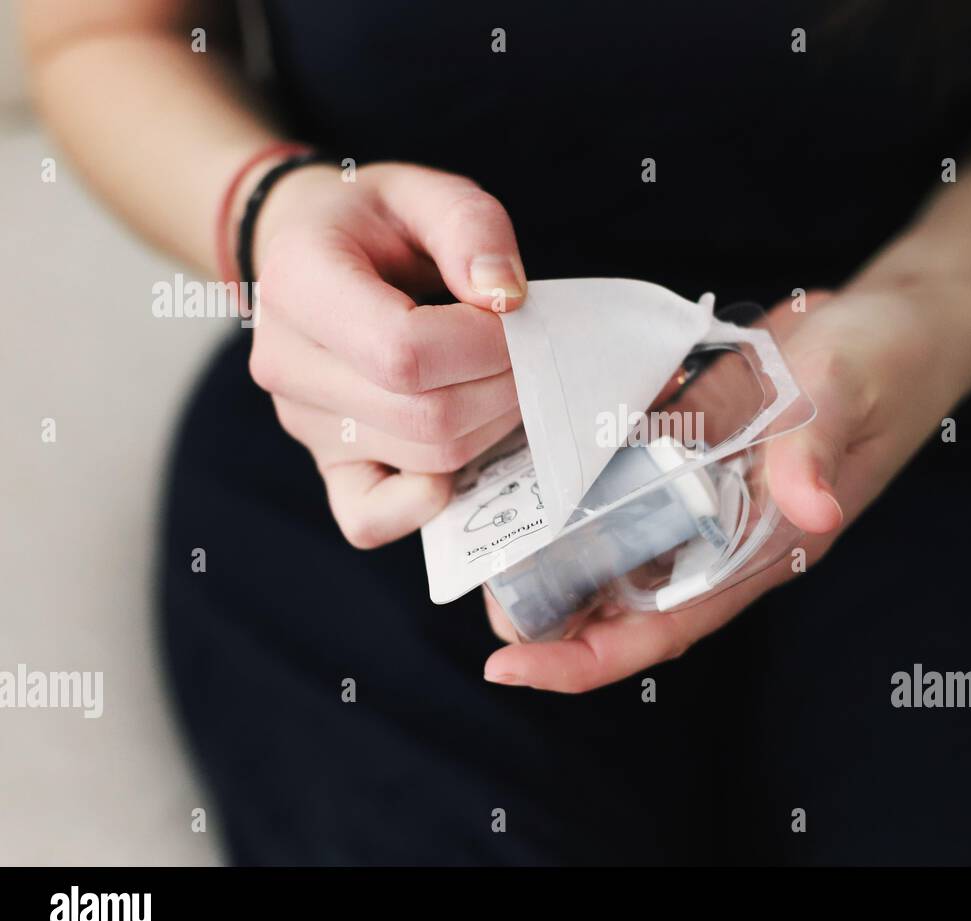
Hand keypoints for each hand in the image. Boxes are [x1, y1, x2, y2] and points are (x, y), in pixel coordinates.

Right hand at [247, 162, 527, 547]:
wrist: (314, 254)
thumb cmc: (375, 225)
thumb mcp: (425, 192)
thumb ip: (471, 227)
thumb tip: (505, 298)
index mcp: (297, 282)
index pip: (403, 351)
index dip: (484, 346)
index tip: (516, 317)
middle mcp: (285, 362)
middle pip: (426, 415)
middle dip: (503, 387)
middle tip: (527, 351)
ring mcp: (303, 423)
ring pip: (426, 460)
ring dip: (489, 425)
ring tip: (499, 377)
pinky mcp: (326, 464)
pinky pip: (371, 520)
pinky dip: (430, 500)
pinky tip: (461, 449)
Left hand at [481, 284, 970, 690]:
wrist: (897, 322)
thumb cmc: (884, 368)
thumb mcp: (848, 400)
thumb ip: (819, 454)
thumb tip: (813, 512)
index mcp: (758, 547)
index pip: (662, 627)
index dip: (585, 656)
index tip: (509, 663)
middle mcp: (720, 530)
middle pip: (619, 594)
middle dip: (545, 601)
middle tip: (472, 577)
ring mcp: (700, 486)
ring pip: (611, 538)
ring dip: (548, 543)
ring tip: (477, 526)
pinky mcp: (689, 440)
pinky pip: (623, 472)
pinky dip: (576, 476)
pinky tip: (524, 460)